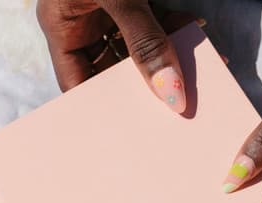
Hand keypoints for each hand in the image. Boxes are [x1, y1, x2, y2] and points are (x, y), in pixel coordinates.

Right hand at [37, 0, 187, 112]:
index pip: (80, 83)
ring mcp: (111, 8)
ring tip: (198, 71)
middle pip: (116, 68)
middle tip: (178, 106)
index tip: (136, 131)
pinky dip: (175, 26)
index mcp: (62, 25)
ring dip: (170, 55)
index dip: (106, 108)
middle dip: (147, 83)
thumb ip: (144, 40)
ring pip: (142, 45)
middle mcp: (85, 21)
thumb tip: (171, 91)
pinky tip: (195, 29)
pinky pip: (157, 19)